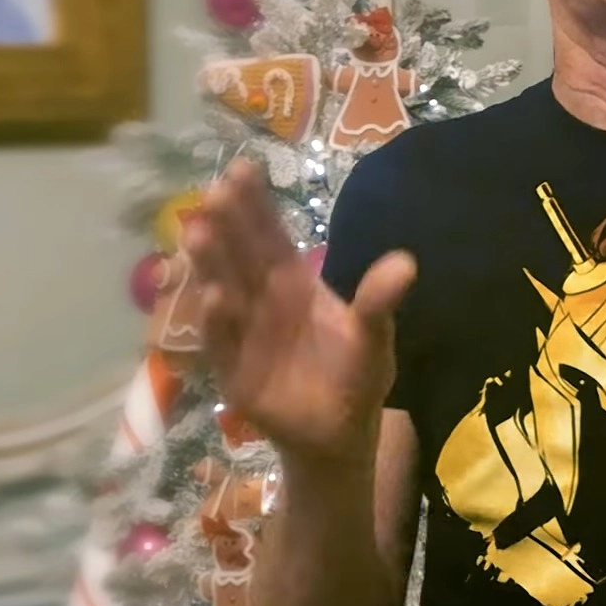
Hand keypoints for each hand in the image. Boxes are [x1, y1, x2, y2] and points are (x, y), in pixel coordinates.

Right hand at [181, 160, 415, 467]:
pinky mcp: (231, 369)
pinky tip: (216, 297)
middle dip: (227, 224)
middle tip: (213, 192)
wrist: (337, 436)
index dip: (256, 204)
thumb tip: (407, 262)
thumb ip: (379, 301)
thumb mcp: (372, 338)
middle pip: (241, 255)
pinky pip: (223, 342)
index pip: (271, 235)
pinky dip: (218, 322)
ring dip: (210, 263)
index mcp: (292, 281)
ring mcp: (242, 331)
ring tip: (198, 232)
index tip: (241, 168)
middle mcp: (260, 298)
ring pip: (223, 289)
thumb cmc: (354, 377)